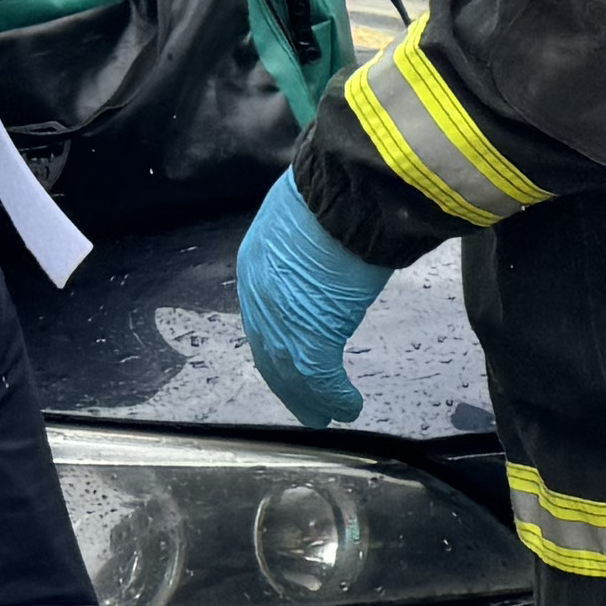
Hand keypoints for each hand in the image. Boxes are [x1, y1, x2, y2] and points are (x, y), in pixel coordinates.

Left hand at [231, 170, 398, 429]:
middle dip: (288, 382)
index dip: (277, 343)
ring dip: (312, 397)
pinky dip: (334, 397)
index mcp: (256, 261)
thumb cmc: (338, 191)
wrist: (346, 193)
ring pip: (290, 371)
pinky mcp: (307, 339)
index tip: (291, 364)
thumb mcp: (310, 214)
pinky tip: (348, 408)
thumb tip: (332, 244)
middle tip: (307, 408)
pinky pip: (319, 379)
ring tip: (329, 414)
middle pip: (270, 350)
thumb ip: (311, 240)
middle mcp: (259, 295)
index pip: (263, 315)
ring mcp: (280, 319)